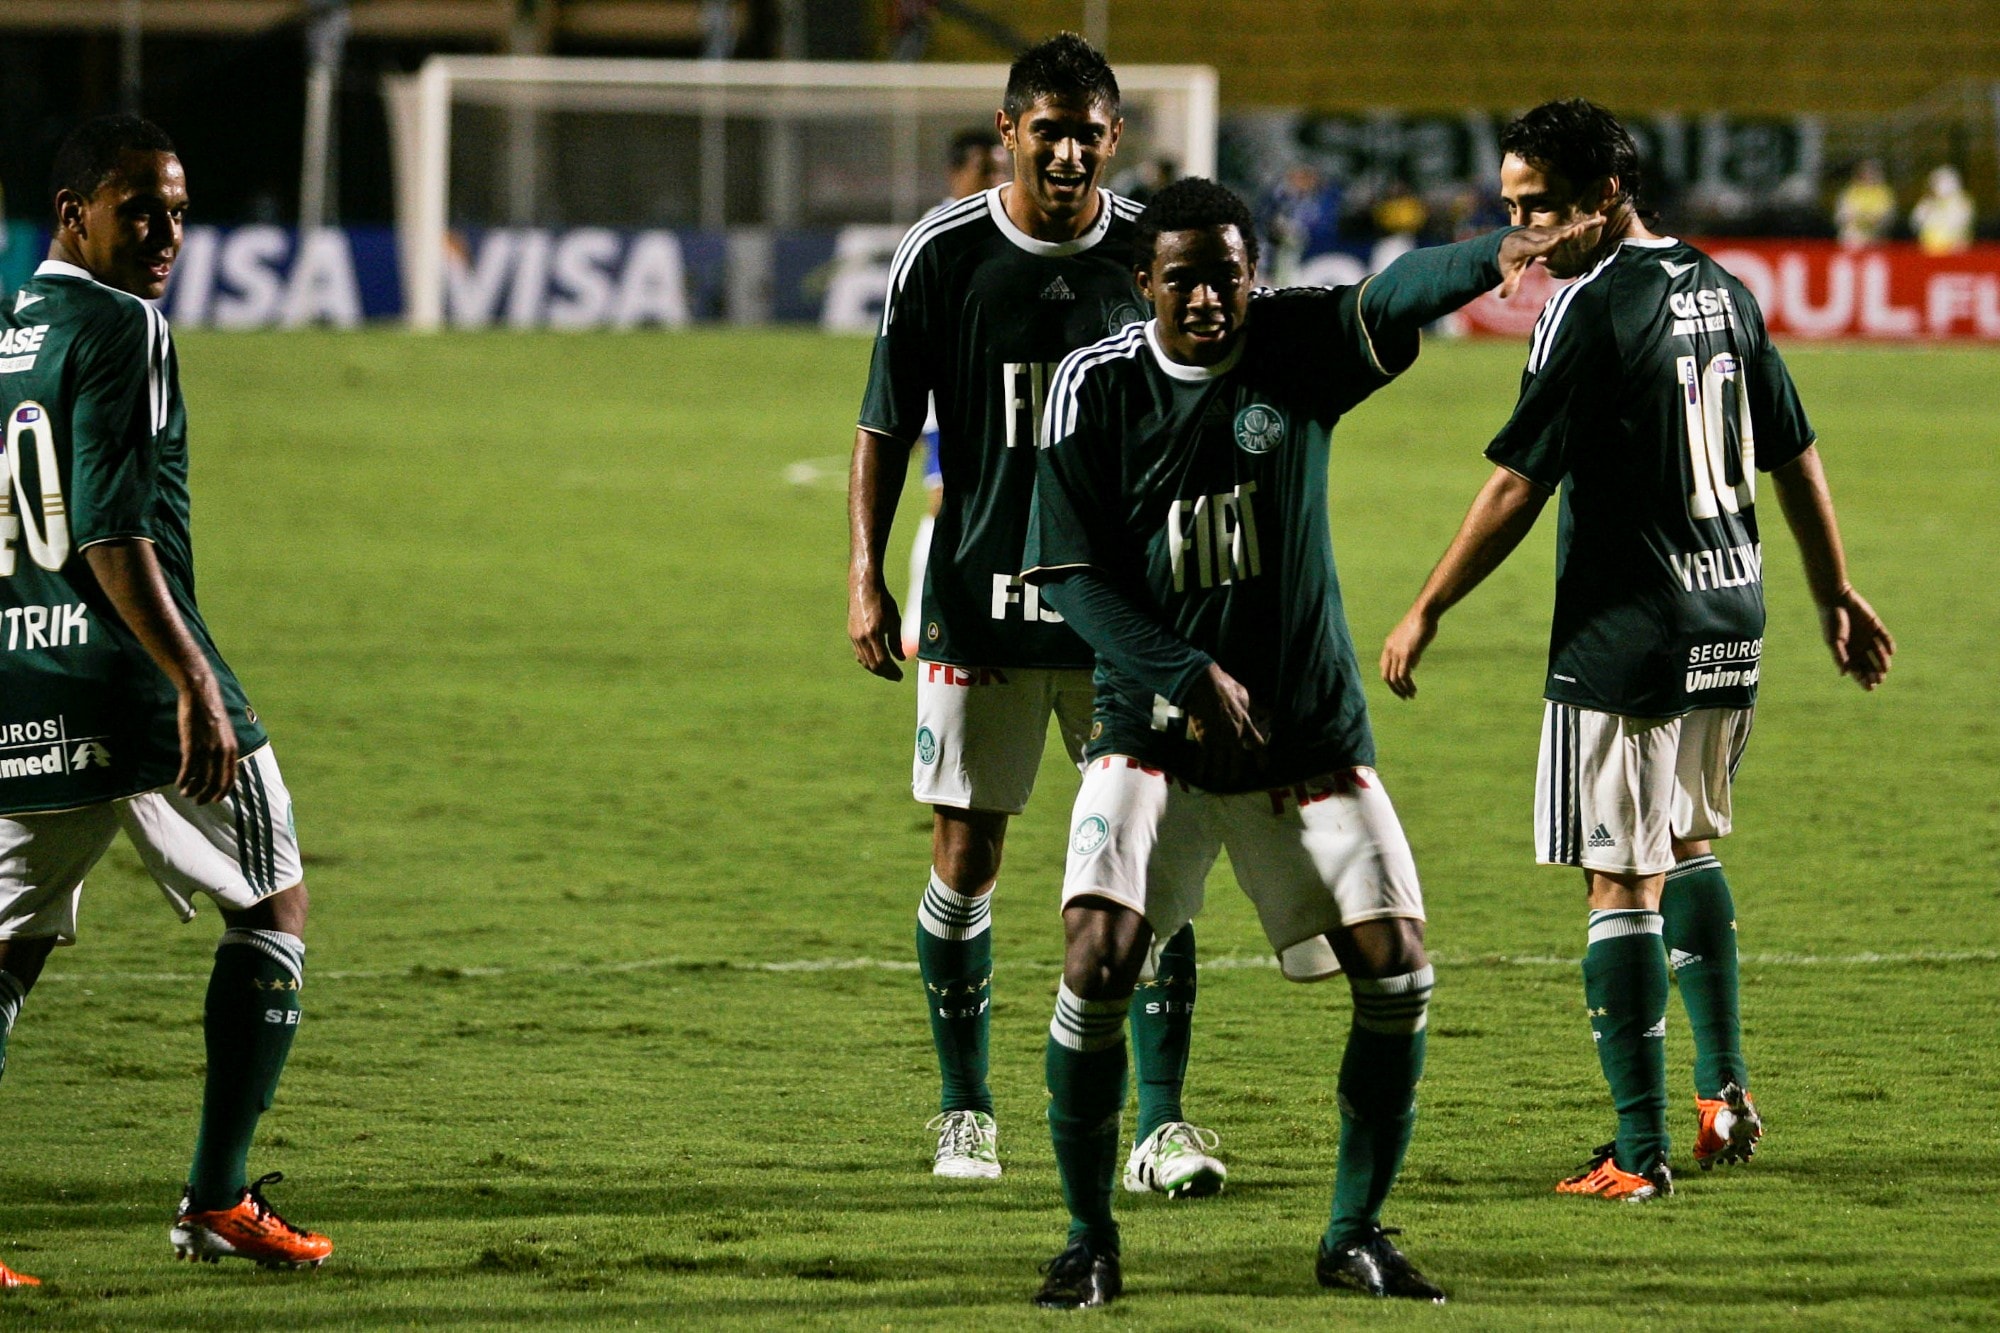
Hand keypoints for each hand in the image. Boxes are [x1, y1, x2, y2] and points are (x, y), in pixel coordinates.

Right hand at [176, 675, 238, 804]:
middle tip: (197, 801)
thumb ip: (225, 750)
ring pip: (200, 780)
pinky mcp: (191, 746)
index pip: (230, 779)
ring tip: (185, 793)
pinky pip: (187, 771)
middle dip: (206, 796)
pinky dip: (183, 780)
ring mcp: (206, 749)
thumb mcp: (225, 734)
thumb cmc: (211, 714)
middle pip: (215, 784)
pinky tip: (179, 783)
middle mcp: (222, 752)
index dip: (222, 792)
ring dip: (192, 790)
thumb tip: (221, 766)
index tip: (215, 800)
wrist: (201, 695)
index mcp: (232, 750)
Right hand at [848, 576, 904, 680]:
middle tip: (895, 677)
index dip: (891, 671)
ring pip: (864, 661)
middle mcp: (862, 638)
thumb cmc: (882, 601)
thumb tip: (901, 659)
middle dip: (885, 673)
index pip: (882, 661)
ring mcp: (854, 636)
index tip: (900, 676)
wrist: (864, 587)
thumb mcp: (894, 620)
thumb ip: (896, 641)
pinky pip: (859, 653)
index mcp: (874, 634)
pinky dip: (868, 661)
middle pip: (873, 664)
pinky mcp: (851, 634)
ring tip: (887, 671)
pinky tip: (876, 662)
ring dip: (876, 669)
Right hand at [1182, 663, 1267, 785]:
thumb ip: (1255, 706)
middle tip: (1234, 781)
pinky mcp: (1204, 738)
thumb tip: (1266, 710)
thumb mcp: (1244, 695)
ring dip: (1219, 775)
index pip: (1257, 744)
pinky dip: (1201, 769)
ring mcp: (1218, 738)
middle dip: (1236, 772)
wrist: (1205, 685)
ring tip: (1218, 783)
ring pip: (1220, 763)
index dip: (1261, 757)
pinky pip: (1203, 758)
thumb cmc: (1225, 686)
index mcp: (1245, 724)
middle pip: (1237, 760)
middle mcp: (1234, 735)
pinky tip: (1200, 777)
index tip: (1263, 768)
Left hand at [1380, 605, 1438, 698]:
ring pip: (1394, 679)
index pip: (1383, 667)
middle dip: (1395, 689)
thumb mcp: (1411, 638)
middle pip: (1386, 676)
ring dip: (1402, 690)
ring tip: (1411, 696)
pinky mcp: (1407, 654)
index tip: (1399, 687)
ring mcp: (1397, 653)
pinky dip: (1408, 685)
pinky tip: (1414, 690)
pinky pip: (1404, 676)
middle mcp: (1390, 650)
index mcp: (1389, 645)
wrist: (1424, 613)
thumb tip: (1412, 666)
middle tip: (1404, 696)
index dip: (1390, 679)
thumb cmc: (1422, 622)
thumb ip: (1409, 651)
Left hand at [1494, 216, 1604, 298]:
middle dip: (1568, 233)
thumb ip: (1508, 282)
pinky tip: (1602, 220)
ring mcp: (1548, 233)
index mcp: (1527, 246)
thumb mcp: (1507, 271)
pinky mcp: (1556, 232)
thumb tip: (1502, 295)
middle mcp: (1539, 236)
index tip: (1559, 240)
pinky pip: (1572, 228)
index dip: (1550, 244)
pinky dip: (1586, 225)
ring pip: (1568, 229)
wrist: (1507, 242)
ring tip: (1602, 220)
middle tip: (1580, 228)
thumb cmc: (1508, 260)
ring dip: (1584, 225)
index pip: (1540, 246)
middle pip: (1556, 234)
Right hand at [1821, 585, 1894, 688]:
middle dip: (1875, 674)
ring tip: (1885, 667)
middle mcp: (1859, 647)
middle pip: (1870, 665)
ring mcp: (1868, 637)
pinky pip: (1885, 638)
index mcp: (1847, 653)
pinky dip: (1888, 645)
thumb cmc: (1831, 621)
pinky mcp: (1875, 626)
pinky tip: (1890, 652)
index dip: (1864, 680)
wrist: (1836, 599)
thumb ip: (1840, 656)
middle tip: (1879, 679)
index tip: (1870, 687)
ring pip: (1879, 654)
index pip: (1857, 671)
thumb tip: (1844, 674)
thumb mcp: (1833, 641)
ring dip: (1883, 662)